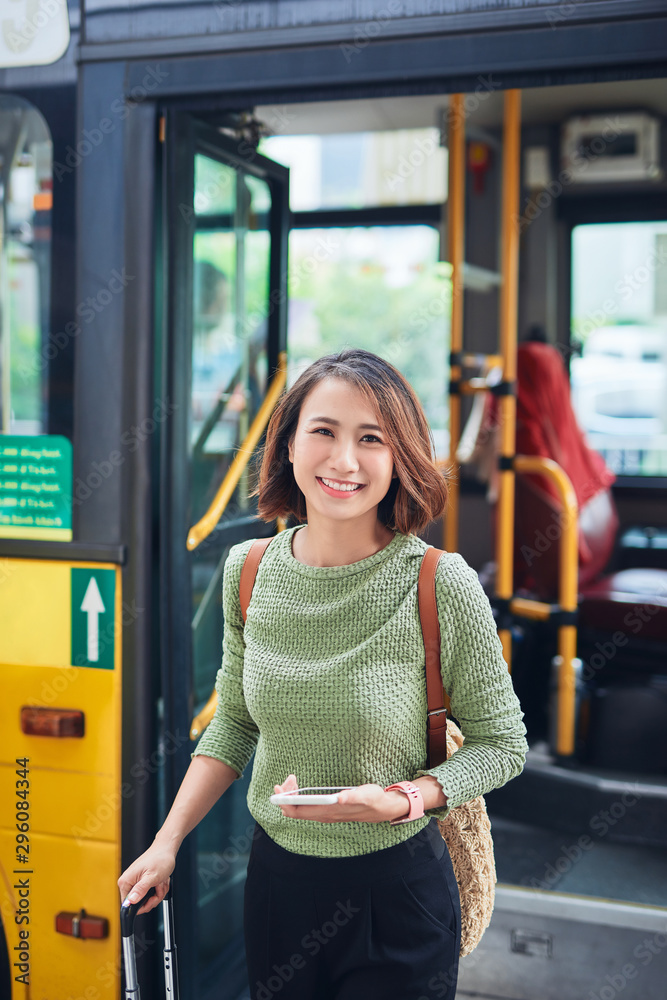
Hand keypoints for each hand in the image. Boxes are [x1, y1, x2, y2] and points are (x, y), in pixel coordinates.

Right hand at [117, 843, 175, 915]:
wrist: (166, 849)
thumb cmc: (159, 858)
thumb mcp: (152, 876)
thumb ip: (141, 889)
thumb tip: (131, 901)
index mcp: (126, 881)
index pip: (128, 906)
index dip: (142, 905)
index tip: (152, 898)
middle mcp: (128, 882)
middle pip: (140, 903)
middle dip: (153, 897)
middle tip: (159, 886)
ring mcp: (136, 882)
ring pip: (147, 899)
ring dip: (158, 892)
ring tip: (161, 881)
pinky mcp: (142, 882)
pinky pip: (150, 893)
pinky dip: (159, 888)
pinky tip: (161, 881)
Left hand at [273, 775, 409, 824]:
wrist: (382, 809)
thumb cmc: (373, 800)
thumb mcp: (366, 795)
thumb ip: (353, 796)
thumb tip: (341, 798)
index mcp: (328, 812)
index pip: (299, 811)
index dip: (285, 801)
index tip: (281, 786)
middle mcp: (324, 816)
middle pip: (295, 810)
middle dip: (285, 796)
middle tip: (287, 779)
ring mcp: (325, 814)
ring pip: (299, 809)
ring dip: (291, 796)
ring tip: (291, 780)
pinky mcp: (327, 810)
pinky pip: (305, 807)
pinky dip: (298, 797)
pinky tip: (299, 787)